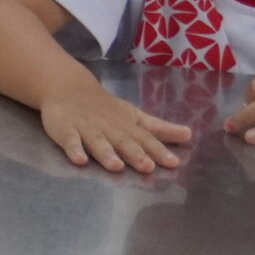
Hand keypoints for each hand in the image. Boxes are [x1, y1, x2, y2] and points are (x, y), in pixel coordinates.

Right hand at [39, 87, 192, 173]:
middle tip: (146, 166)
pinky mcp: (66, 130)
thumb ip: (160, 128)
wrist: (68, 87)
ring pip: (97, 142)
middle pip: (123, 141)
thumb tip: (189, 135)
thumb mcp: (134, 116)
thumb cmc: (106, 108)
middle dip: (134, 154)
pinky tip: (79, 160)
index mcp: (127, 126)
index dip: (159, 150)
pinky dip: (74, 149)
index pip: (145, 139)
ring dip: (106, 153)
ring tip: (116, 166)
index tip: (173, 162)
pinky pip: (69, 141)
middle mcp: (109, 128)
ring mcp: (87, 128)